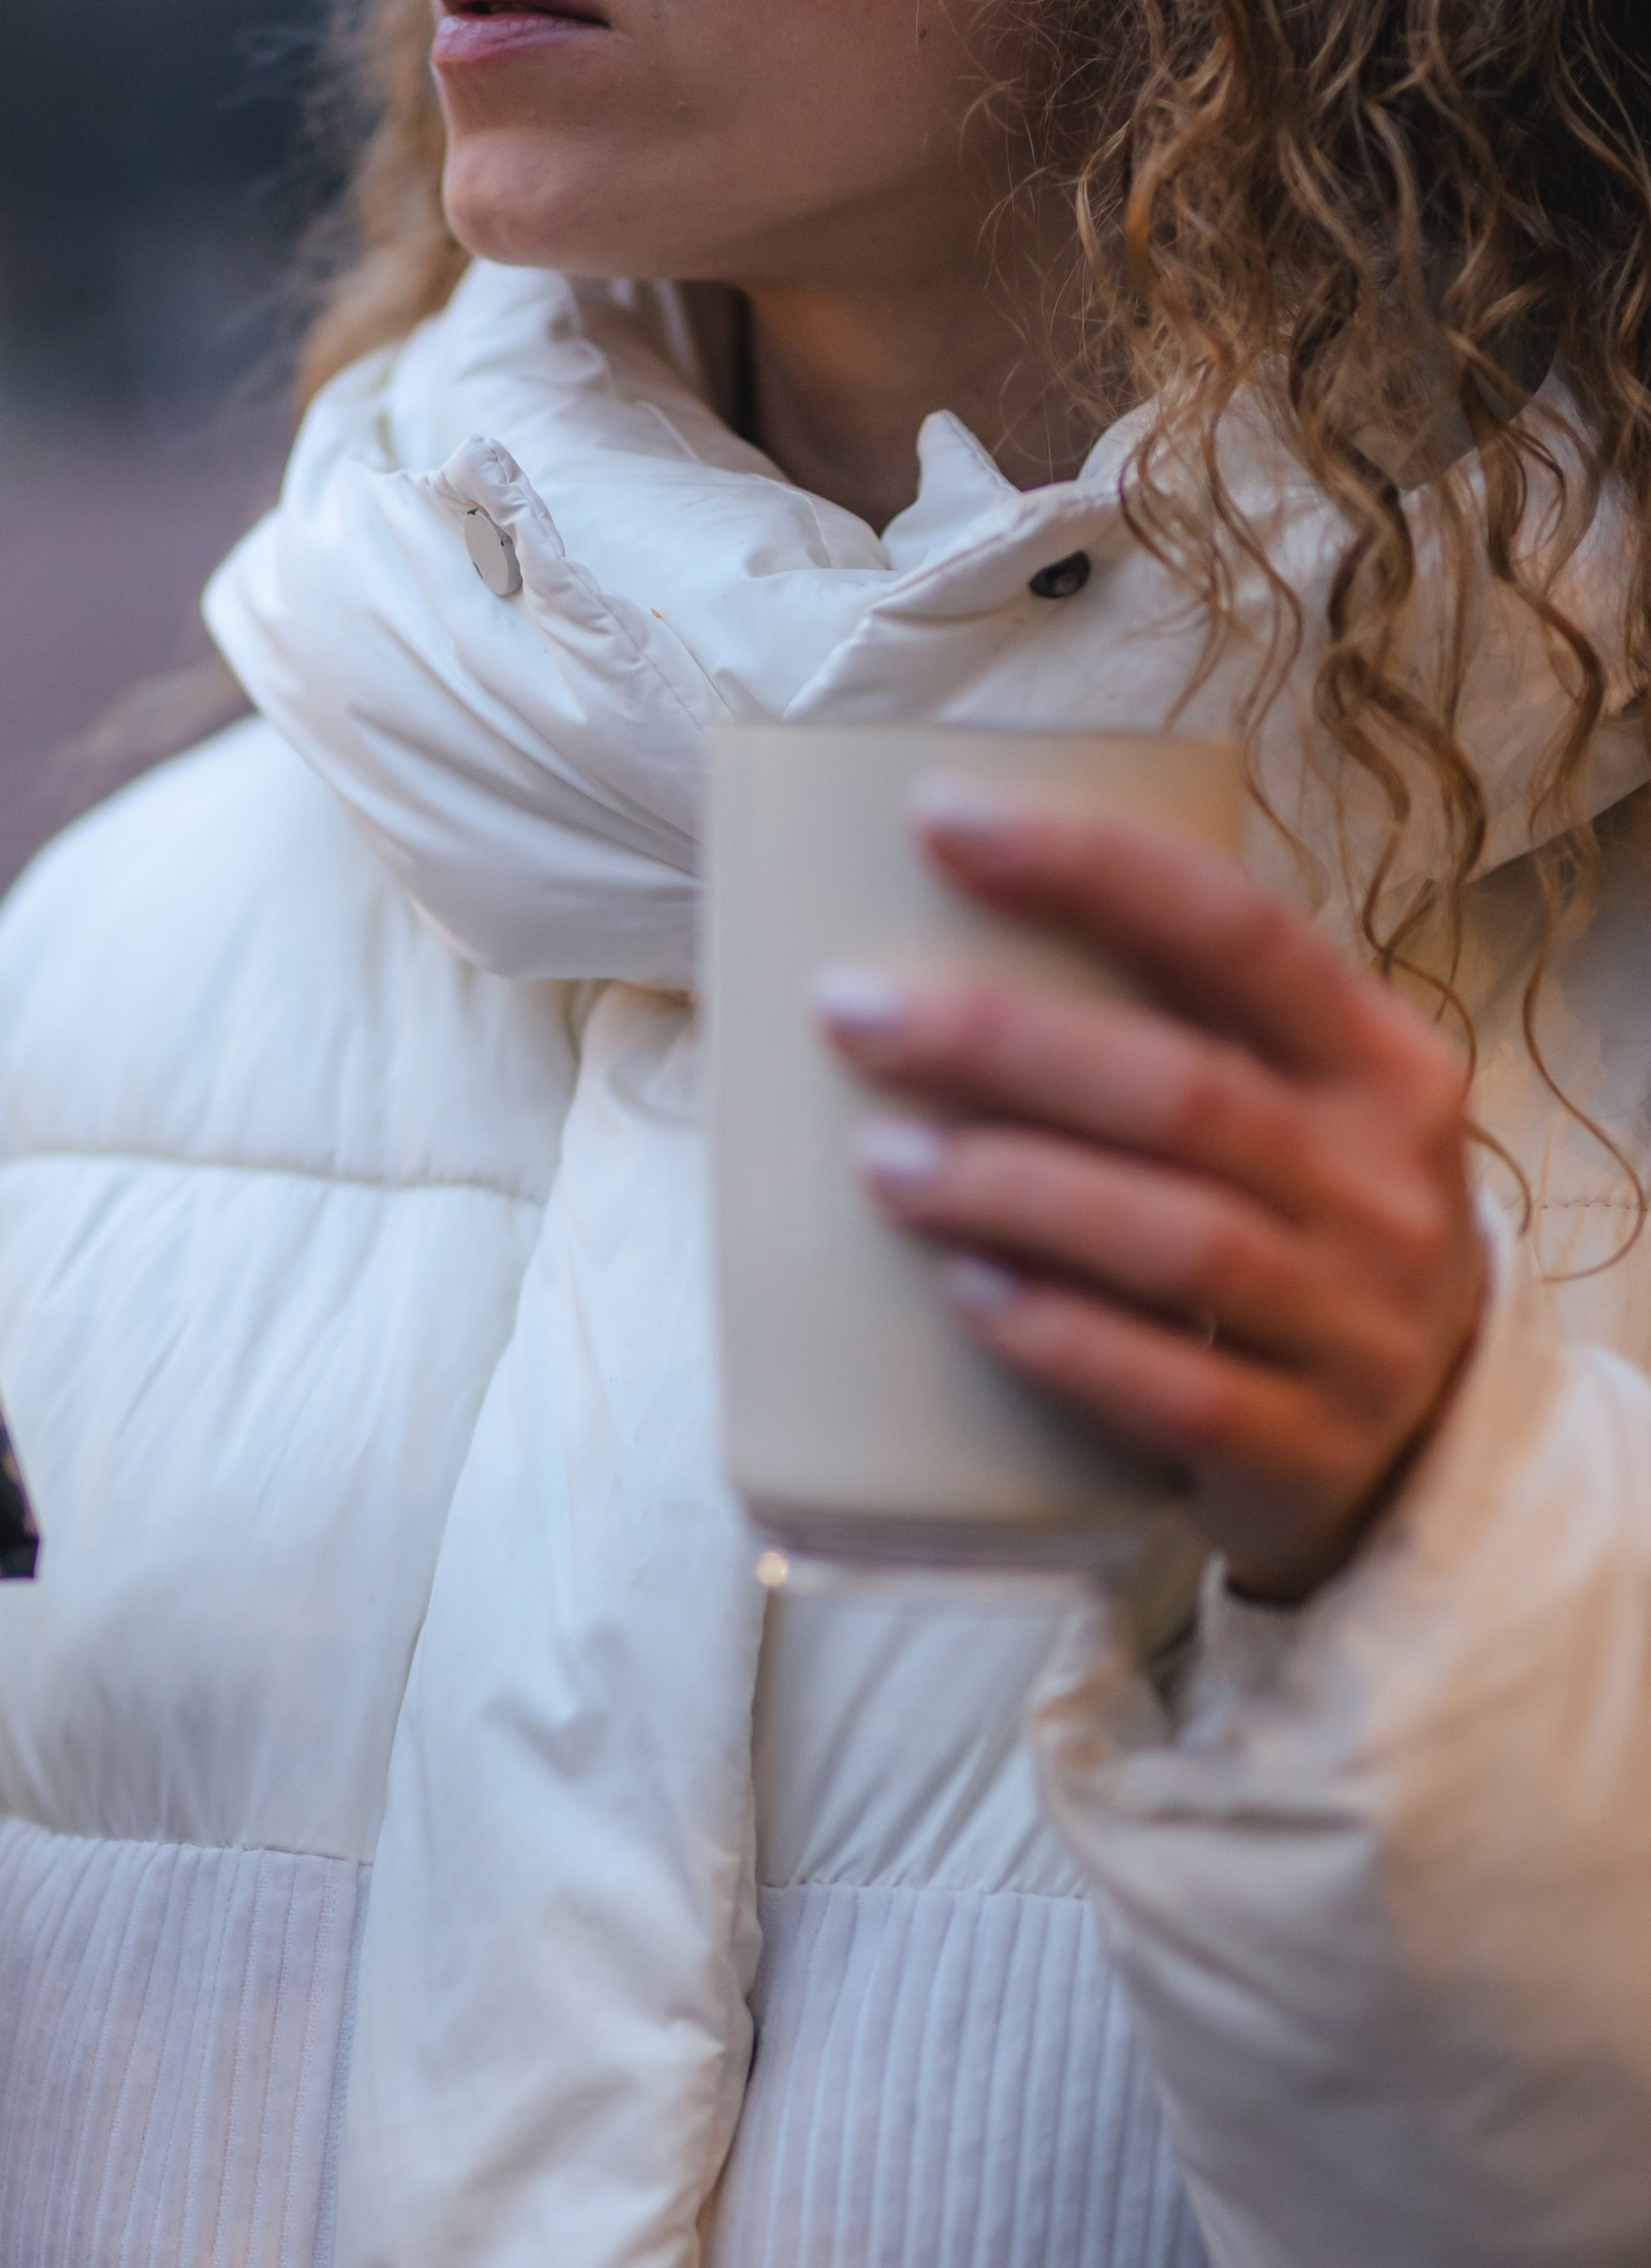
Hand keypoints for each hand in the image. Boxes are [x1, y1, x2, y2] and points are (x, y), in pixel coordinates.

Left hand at [815, 777, 1488, 1601]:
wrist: (1419, 1444)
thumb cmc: (1295, 1228)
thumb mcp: (1290, 1109)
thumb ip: (1173, 1025)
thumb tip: (922, 928)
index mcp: (1380, 1063)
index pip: (1241, 933)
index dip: (1094, 869)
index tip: (942, 818)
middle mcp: (1389, 1183)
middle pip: (1184, 1091)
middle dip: (1002, 1041)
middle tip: (849, 1011)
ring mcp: (1361, 1325)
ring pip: (1178, 1241)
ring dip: (1013, 1190)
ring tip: (880, 1160)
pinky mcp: (1315, 1450)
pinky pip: (1178, 1390)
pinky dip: (1063, 1335)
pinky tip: (967, 1292)